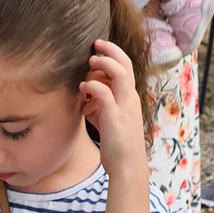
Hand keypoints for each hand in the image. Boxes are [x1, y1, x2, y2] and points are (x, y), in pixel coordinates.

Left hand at [80, 40, 144, 174]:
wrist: (127, 168)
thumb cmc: (117, 147)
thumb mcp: (107, 122)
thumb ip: (98, 108)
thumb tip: (85, 101)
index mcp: (130, 99)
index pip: (126, 68)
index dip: (114, 55)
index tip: (98, 50)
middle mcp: (130, 100)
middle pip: (126, 64)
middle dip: (111, 50)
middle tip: (95, 44)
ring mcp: (124, 108)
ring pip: (120, 74)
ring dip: (104, 64)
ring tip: (90, 62)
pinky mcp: (115, 118)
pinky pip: (105, 93)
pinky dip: (93, 86)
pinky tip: (83, 89)